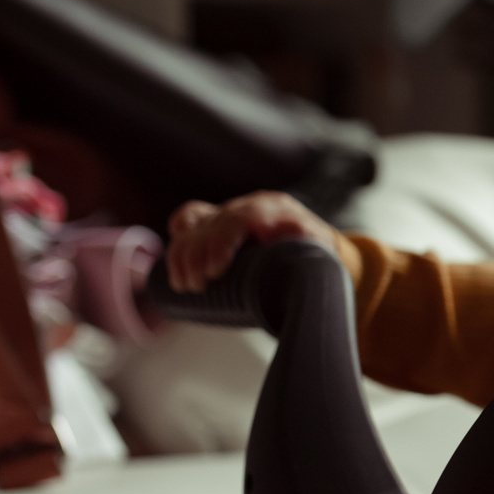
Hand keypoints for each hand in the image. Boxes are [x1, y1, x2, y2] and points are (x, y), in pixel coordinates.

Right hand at [165, 192, 342, 291]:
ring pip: (193, 222)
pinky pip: (190, 217)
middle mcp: (250, 205)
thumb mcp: (317, 257)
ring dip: (181, 255)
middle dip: (196, 257)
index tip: (214, 273)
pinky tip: (175, 261)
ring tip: (184, 286)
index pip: (240, 219)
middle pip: (211, 223)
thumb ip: (304, 261)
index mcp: (277, 211)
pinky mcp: (219, 220)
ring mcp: (232, 210)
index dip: (221, 244)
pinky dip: (178, 236)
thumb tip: (292, 272)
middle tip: (197, 288)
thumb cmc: (316, 256)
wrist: (315, 244)